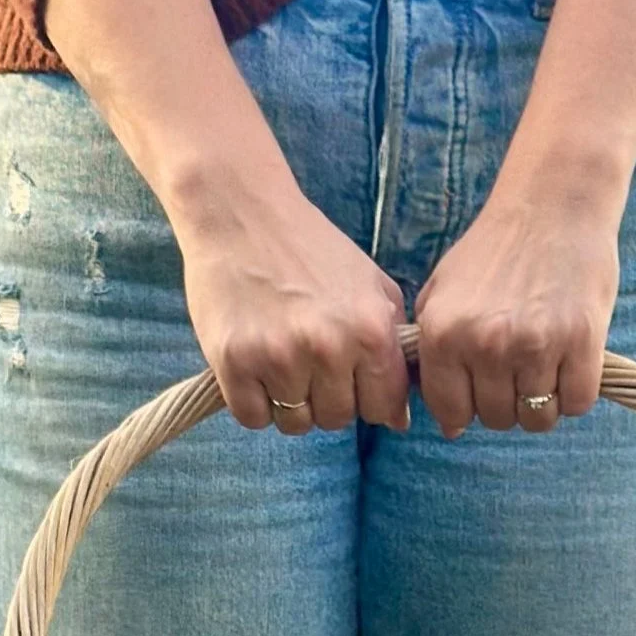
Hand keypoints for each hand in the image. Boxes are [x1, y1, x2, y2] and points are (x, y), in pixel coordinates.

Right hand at [173, 172, 410, 435]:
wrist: (240, 213)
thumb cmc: (309, 248)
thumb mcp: (370, 285)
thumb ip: (392, 344)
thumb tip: (401, 418)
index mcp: (370, 329)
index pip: (383, 408)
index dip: (368, 400)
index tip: (351, 382)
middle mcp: (328, 347)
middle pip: (337, 419)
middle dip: (326, 399)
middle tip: (308, 363)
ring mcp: (279, 356)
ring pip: (295, 423)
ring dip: (289, 403)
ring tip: (280, 362)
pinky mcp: (234, 362)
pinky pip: (253, 418)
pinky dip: (254, 403)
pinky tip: (254, 369)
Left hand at [412, 165, 621, 436]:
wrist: (554, 205)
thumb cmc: (496, 249)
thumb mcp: (442, 292)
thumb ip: (433, 352)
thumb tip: (448, 423)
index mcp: (443, 333)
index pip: (451, 412)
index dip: (467, 410)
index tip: (481, 393)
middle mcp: (484, 344)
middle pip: (497, 418)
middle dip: (507, 403)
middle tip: (518, 371)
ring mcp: (534, 344)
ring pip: (538, 418)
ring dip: (544, 402)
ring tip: (545, 367)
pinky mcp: (582, 341)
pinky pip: (578, 403)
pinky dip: (576, 393)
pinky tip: (571, 364)